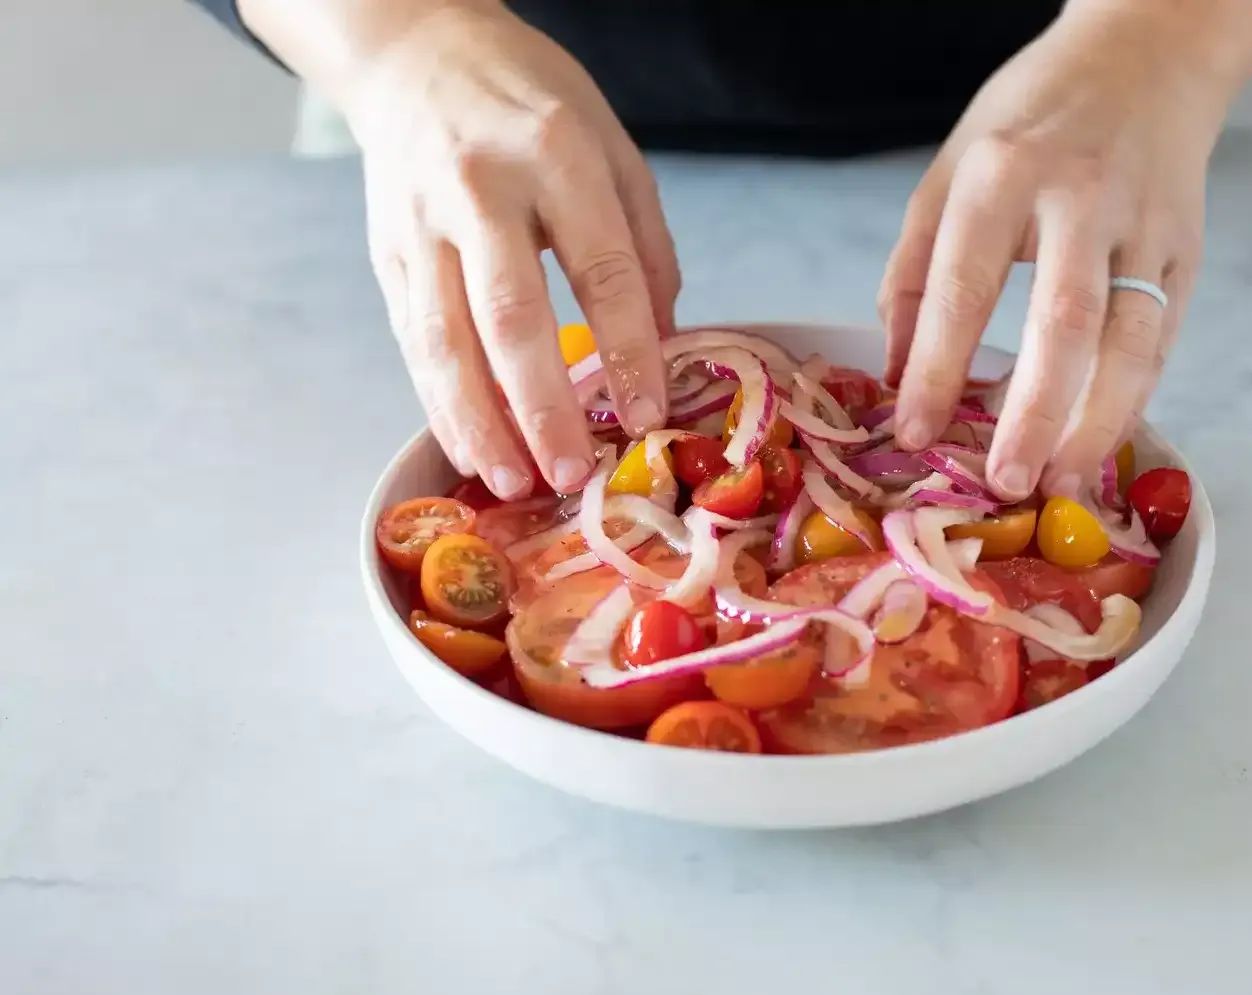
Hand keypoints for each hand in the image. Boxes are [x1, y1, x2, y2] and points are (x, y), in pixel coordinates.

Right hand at [349, 5, 676, 496]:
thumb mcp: (613, 147)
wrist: (417, 53)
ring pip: (445, 341)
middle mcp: (480, 190)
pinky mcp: (387, 254)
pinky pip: (414, 342)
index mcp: (556, 156)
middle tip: (570, 473)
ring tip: (515, 483)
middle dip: (542, 405)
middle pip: (510, 314)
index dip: (627, 348)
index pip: (600, 268)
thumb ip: (644, 245)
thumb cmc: (530, 102)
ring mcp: (423, 225)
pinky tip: (471, 450)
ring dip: (480, 423)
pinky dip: (441, 404)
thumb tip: (663, 343)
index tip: (647, 413)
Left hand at [881, 5, 1231, 500]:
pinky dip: (1134, 397)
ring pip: (1132, 338)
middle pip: (1063, 319)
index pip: (964, 284)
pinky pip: (1162, 338)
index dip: (937, 366)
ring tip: (1064, 481)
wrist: (1146, 55)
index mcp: (1000, 174)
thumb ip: (912, 270)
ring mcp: (1143, 225)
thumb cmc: (1030, 119)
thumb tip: (896, 372)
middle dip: (1034, 412)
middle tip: (1006, 480)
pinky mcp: (1186, 249)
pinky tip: (1101, 440)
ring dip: (1099, 422)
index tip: (915, 432)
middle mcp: (1079, 198)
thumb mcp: (946, 171)